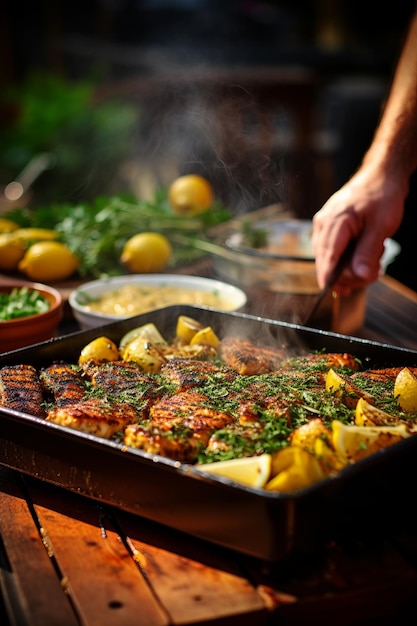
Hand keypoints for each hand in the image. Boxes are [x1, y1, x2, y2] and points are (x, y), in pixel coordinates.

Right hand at [312, 164, 406, 293]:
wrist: (380, 177)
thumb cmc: (382, 197)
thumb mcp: (381, 227)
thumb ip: (367, 252)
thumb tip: (358, 276)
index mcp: (334, 222)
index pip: (327, 258)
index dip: (330, 278)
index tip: (337, 291)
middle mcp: (322, 224)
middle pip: (326, 262)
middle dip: (349, 273)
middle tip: (375, 271)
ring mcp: (322, 225)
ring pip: (328, 258)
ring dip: (349, 266)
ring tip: (373, 260)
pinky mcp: (327, 228)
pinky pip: (331, 251)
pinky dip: (346, 258)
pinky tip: (362, 256)